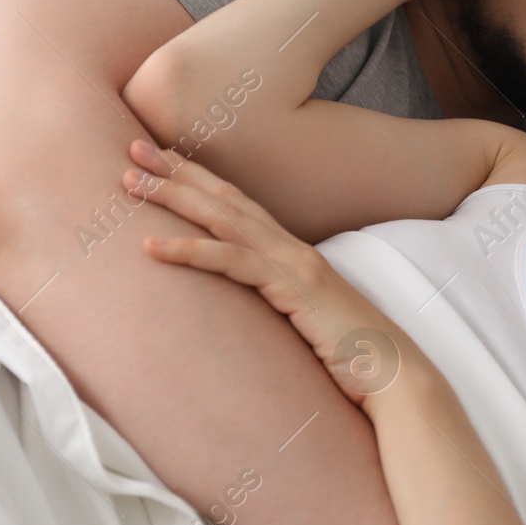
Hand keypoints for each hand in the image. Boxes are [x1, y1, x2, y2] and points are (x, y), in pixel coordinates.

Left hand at [122, 139, 417, 407]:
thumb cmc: (353, 357)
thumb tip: (249, 317)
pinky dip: (190, 251)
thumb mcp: (305, 324)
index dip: (201, 180)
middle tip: (134, 150)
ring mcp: (294, 264)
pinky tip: (152, 246)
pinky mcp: (293, 287)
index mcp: (294, 255)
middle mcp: (292, 250)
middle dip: (178, 171)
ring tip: (131, 181)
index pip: (239, 206)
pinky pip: (232, 262)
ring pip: (223, 219)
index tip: (163, 162)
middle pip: (226, 199)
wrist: (394, 374)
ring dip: (174, 195)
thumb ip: (279, 309)